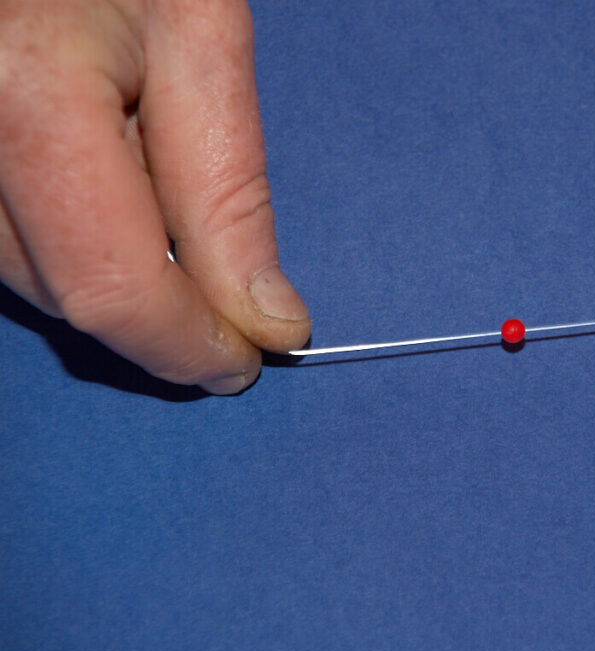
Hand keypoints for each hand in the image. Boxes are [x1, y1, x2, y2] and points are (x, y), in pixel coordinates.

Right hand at [0, 0, 309, 392]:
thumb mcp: (202, 44)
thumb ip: (230, 191)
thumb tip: (267, 318)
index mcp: (31, 92)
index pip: (112, 282)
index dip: (186, 342)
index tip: (243, 359)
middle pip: (66, 289)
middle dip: (158, 313)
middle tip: (224, 301)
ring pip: (25, 275)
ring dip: (108, 274)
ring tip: (154, 204)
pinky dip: (65, 241)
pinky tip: (101, 193)